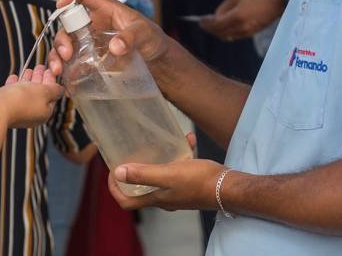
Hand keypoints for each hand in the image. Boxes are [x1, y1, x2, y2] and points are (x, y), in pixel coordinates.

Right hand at [0, 65, 62, 128]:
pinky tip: (14, 77)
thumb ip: (54, 90)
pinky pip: (12, 95)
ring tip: (28, 70)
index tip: (49, 69)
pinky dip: (14, 85)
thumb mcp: (44, 92)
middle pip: (38, 94)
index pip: (51, 95)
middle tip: (40, 67)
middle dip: (40, 79)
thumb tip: (61, 90)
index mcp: (44, 113)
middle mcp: (32, 114)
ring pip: (25, 93)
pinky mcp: (4, 108)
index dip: (51, 81)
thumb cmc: (21, 101)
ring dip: (27, 80)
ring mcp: (18, 111)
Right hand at [47, 0, 172, 76]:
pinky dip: (66, 71)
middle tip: (66, 53)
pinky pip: (72, 62)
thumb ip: (131, 37)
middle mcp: (92, 22)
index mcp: (104, 8)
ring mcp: (88, 41)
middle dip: (61, 38)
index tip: (60, 3)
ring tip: (59, 69)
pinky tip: (67, 82)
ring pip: (65, 43)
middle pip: (68, 23)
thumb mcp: (145, 33)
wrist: (156, 60)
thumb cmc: (151, 38)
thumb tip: (115, 47)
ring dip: (58, 55)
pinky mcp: (89, 58)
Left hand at [108, 139, 224, 212]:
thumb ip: (143, 174)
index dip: (114, 189)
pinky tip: (187, 140)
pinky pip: (179, 167)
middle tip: (130, 154)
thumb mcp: (169, 174)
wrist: (229, 187)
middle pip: (141, 188)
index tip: (112, 171)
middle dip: (133, 172)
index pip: (127, 202)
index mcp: (157, 198)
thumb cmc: (200, 181)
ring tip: (158, 142)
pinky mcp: (190, 183)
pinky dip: (180, 153)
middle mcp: (165, 198)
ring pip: (160, 175)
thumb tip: (118, 173)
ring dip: (157, 159)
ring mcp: (178, 191)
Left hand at [199, 0, 286, 41]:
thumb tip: (215, 17)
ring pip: (227, 37)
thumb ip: (224, 8)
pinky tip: (224, 27)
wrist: (277, 2)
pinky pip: (235, 36)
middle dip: (210, 29)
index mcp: (237, 16)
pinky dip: (227, 33)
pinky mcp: (252, 34)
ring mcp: (247, 32)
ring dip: (218, 32)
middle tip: (204, 24)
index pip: (216, 25)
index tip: (200, 21)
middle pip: (219, 33)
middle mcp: (241, 27)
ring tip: (212, 25)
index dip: (206, 24)